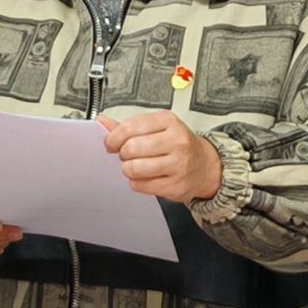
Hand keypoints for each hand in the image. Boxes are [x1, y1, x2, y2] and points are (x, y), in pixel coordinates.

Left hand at [100, 111, 222, 203]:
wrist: (205, 166)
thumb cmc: (178, 144)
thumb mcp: (157, 128)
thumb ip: (129, 126)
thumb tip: (102, 122)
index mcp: (169, 121)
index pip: (131, 127)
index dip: (114, 137)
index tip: (111, 143)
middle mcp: (177, 141)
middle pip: (131, 148)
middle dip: (123, 154)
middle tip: (127, 155)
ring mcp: (178, 165)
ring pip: (134, 169)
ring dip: (128, 169)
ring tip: (136, 166)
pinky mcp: (176, 186)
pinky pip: (140, 186)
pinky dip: (136, 182)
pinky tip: (145, 177)